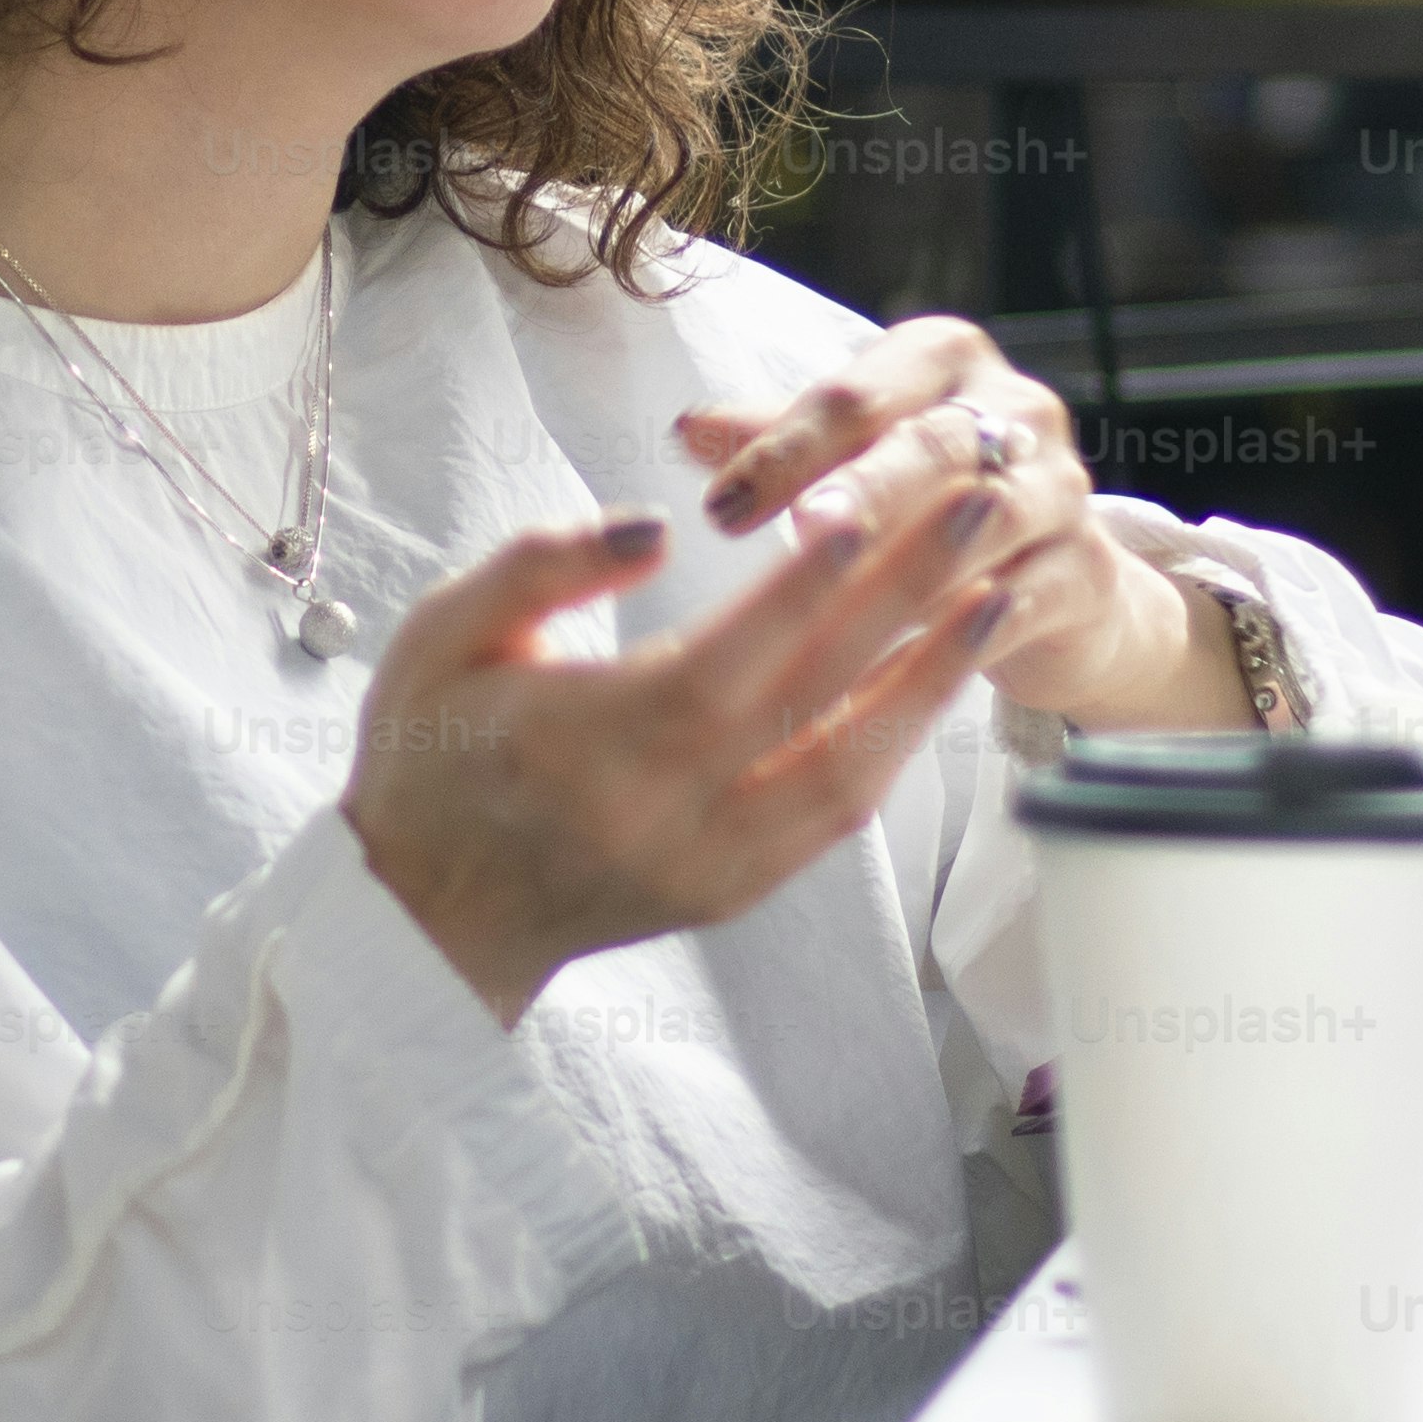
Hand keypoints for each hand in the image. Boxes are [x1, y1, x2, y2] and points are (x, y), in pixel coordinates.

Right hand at [341, 489, 1015, 1025]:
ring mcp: (706, 863)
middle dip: (907, 598)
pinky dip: (897, 741)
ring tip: (995, 589)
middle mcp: (659, 814)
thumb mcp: (438, 636)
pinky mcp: (733, 890)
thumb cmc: (426, 755)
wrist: (427, 916)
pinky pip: (837, 815)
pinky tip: (938, 675)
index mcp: (583, 747)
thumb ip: (540, 568)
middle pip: (811, 700)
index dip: (799, 589)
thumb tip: (650, 525)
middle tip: (978, 506)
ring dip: (932, 678)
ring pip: (850, 769)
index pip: (719, 662)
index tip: (867, 505)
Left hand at [669, 317, 1246, 733]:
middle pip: (934, 441)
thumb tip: (685, 428)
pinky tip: (922, 656)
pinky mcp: (1086, 572)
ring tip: (857, 592)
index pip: (859, 392)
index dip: (787, 445)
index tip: (719, 505)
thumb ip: (777, 444)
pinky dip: (976, 625)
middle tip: (803, 528)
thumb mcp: (852, 464)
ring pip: (991, 515)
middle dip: (867, 486)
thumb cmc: (926, 508)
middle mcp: (1016, 410)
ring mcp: (1063, 490)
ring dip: (922, 555)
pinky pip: (1030, 597)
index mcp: (944, 362)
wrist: (1054, 588)